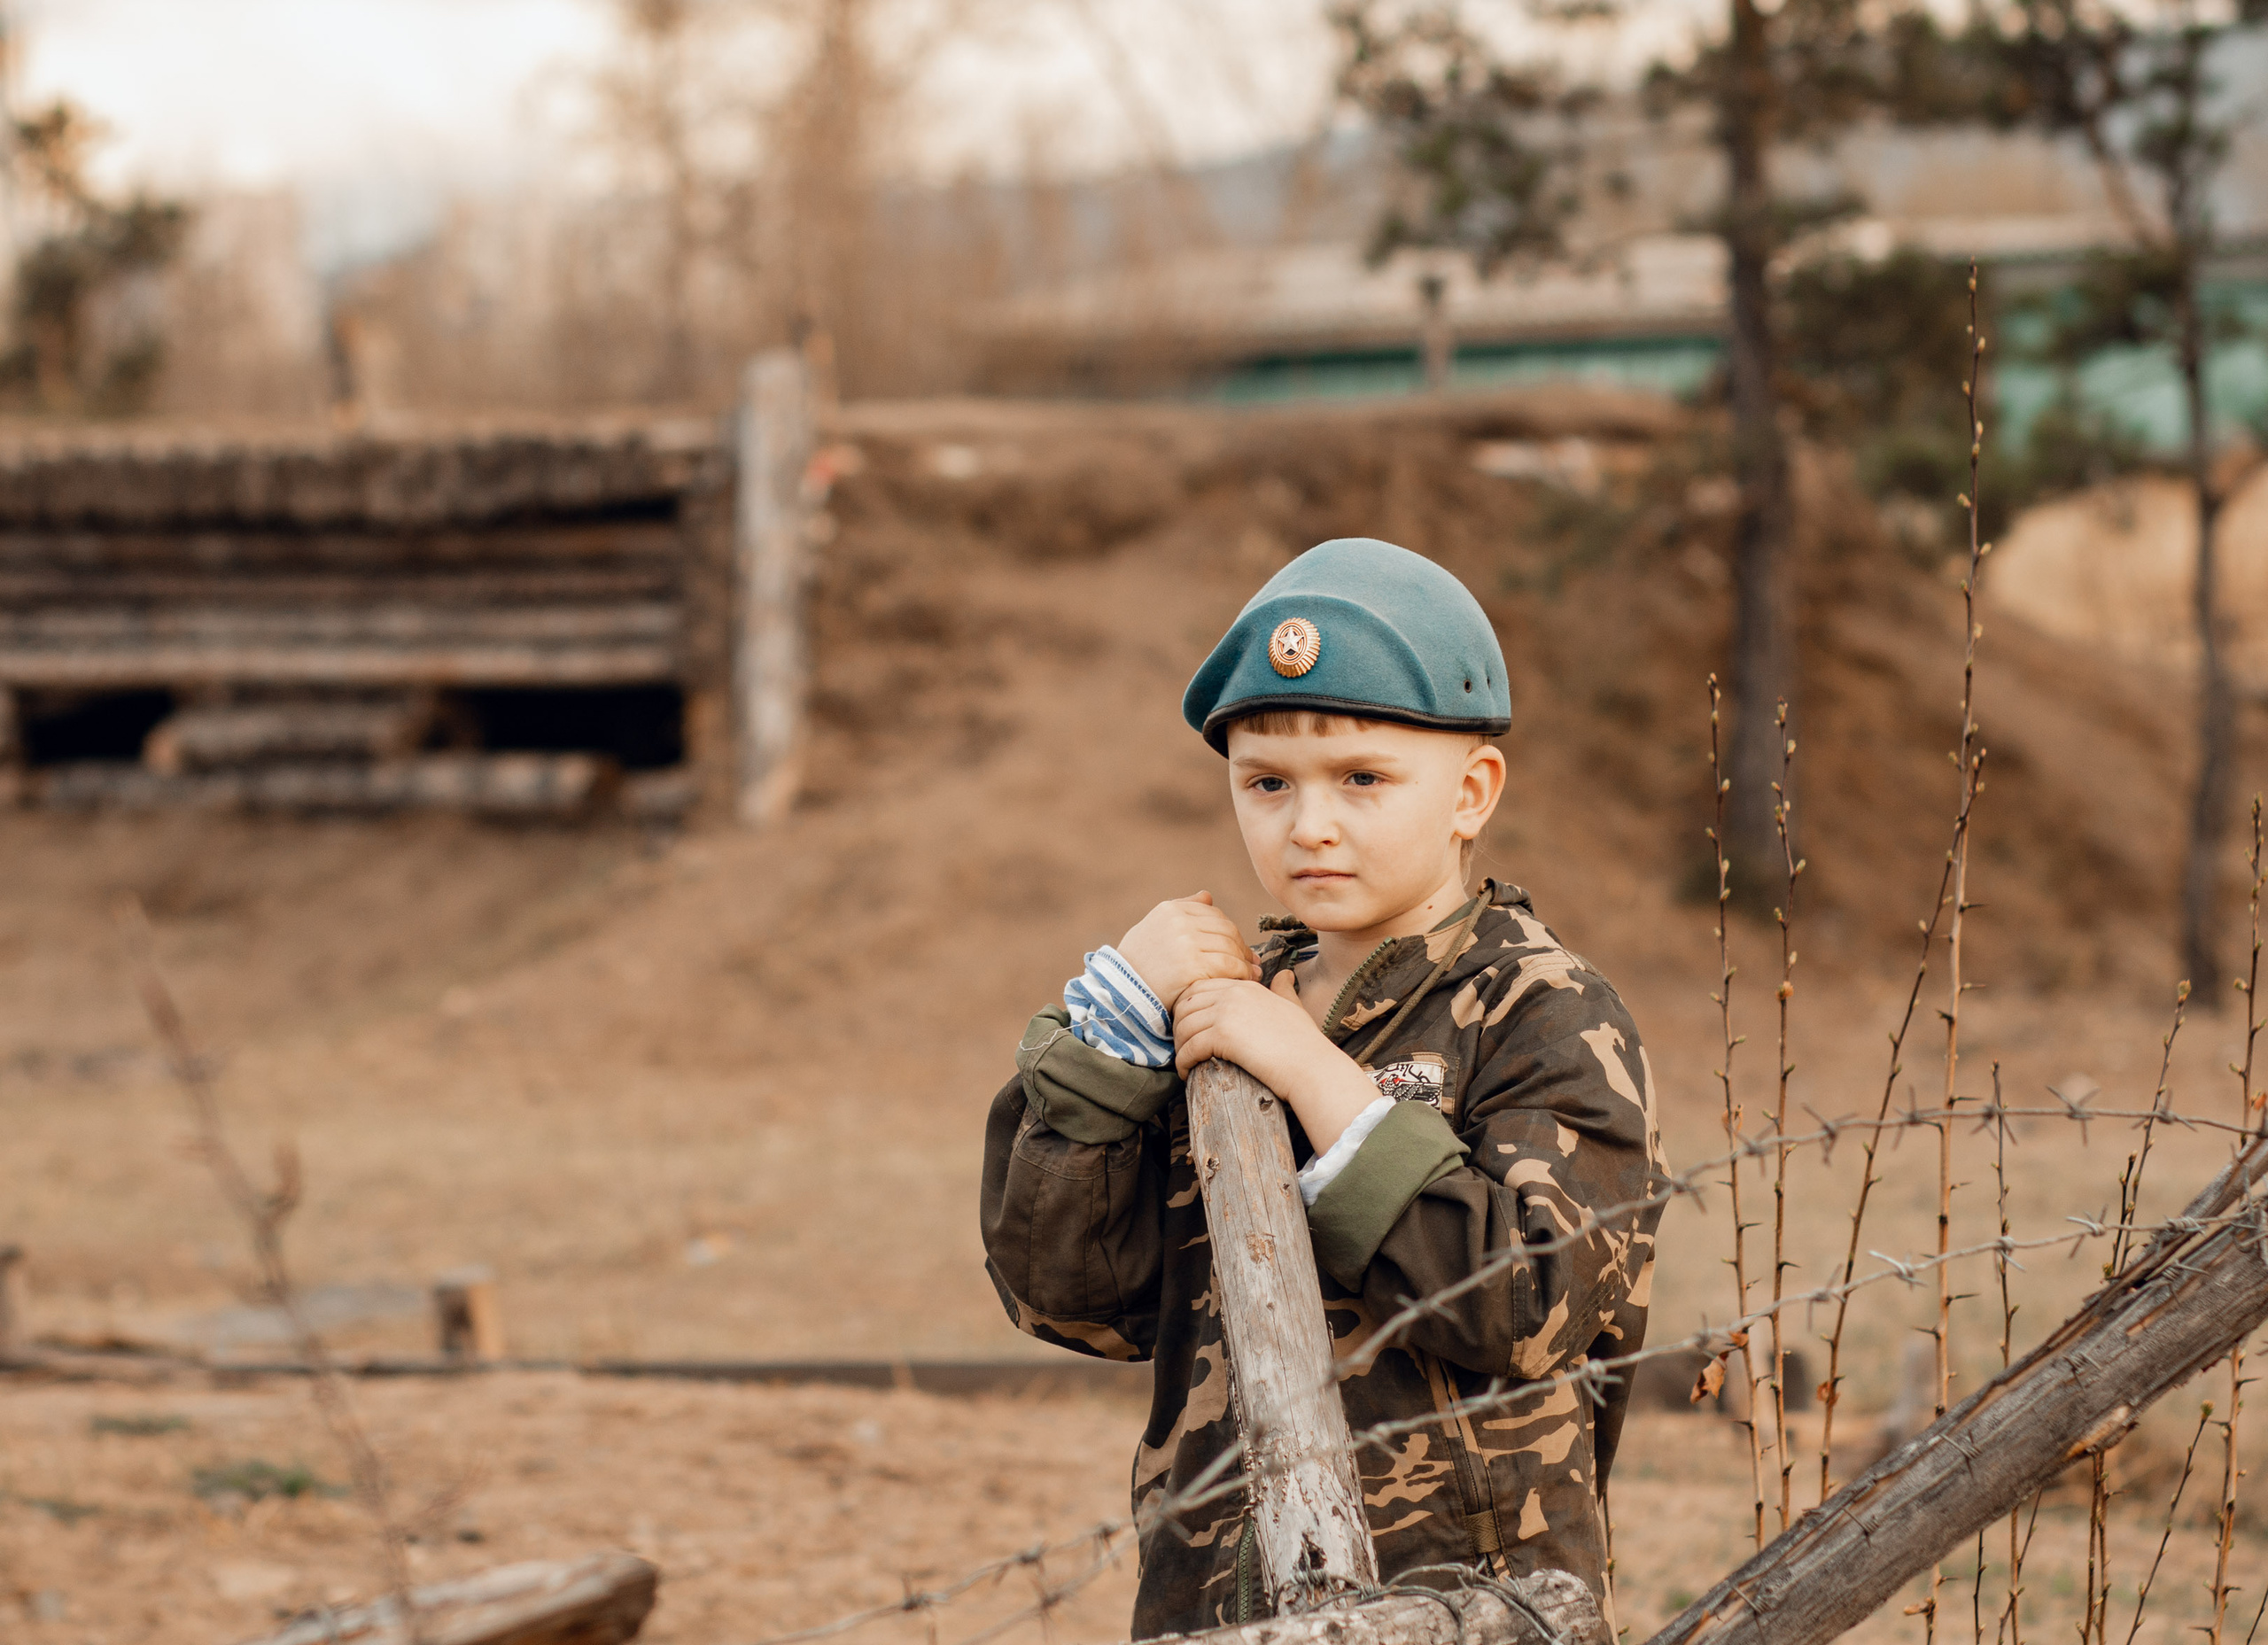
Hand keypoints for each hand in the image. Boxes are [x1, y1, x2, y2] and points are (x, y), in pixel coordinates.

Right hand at [1114, 891, 1258, 1010]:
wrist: (1123, 993)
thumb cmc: (1140, 963)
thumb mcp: (1155, 928)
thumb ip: (1182, 909)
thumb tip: (1208, 896)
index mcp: (1171, 910)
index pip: (1214, 915)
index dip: (1231, 932)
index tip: (1240, 947)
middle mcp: (1179, 922)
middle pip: (1226, 930)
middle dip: (1242, 947)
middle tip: (1252, 962)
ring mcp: (1185, 943)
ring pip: (1230, 948)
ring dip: (1245, 963)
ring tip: (1251, 974)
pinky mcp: (1191, 967)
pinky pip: (1228, 967)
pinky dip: (1241, 974)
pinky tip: (1243, 982)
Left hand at [1173, 973, 1381, 1151]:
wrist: (1312, 1067)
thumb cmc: (1305, 1043)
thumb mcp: (1293, 1007)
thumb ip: (1283, 990)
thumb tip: (1285, 975)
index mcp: (1246, 986)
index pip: (1200, 988)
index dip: (1188, 1008)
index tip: (1188, 1028)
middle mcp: (1234, 993)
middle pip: (1186, 1004)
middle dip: (1178, 1026)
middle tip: (1181, 1046)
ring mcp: (1227, 1012)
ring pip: (1184, 1026)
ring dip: (1179, 1046)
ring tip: (1184, 1061)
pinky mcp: (1223, 1035)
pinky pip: (1190, 1047)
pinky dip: (1183, 1062)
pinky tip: (1186, 1072)